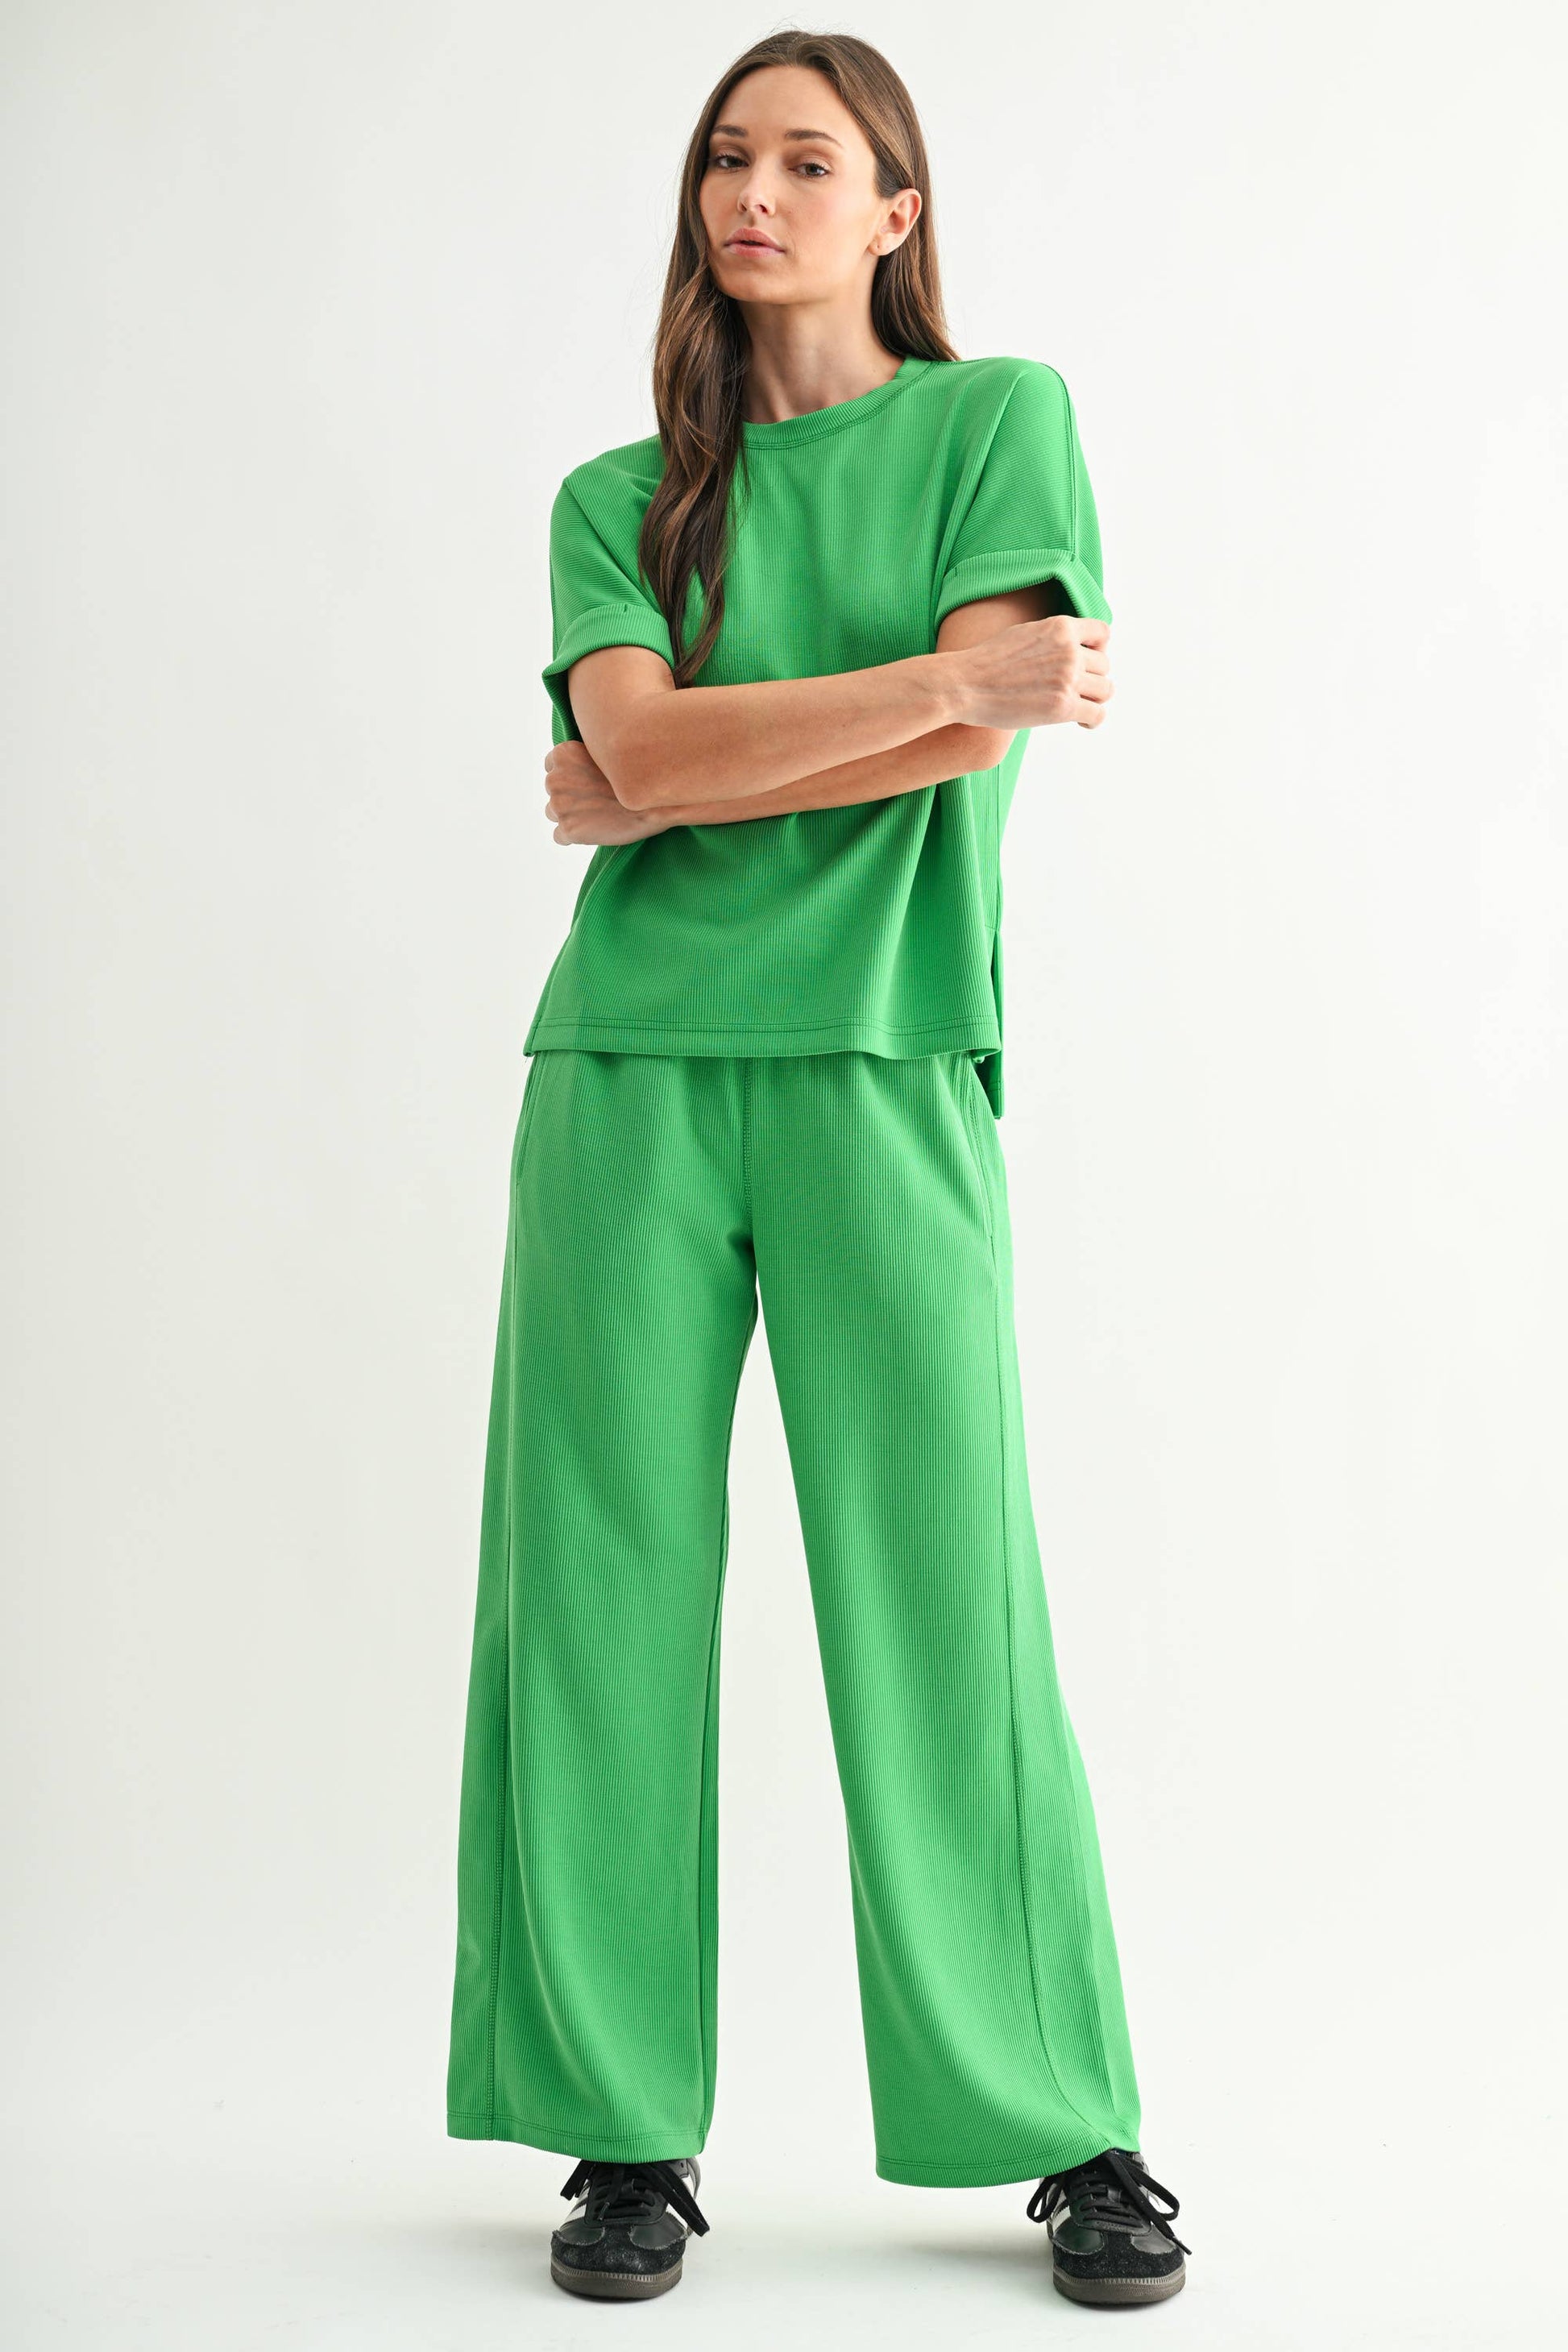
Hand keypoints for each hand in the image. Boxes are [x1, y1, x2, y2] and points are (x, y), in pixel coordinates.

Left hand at [544, 740, 672, 843]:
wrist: (654, 802)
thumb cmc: (637, 776)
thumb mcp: (607, 753)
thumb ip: (585, 757)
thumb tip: (577, 768)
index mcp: (563, 754)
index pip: (552, 766)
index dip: (571, 775)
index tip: (589, 781)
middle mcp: (555, 778)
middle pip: (553, 791)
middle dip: (571, 796)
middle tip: (598, 800)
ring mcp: (560, 806)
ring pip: (554, 814)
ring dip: (571, 816)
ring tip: (597, 815)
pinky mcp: (568, 829)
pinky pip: (559, 836)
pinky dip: (574, 836)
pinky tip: (594, 830)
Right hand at [952, 614, 1113, 730]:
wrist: (964, 685)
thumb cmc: (986, 663)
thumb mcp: (1024, 633)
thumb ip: (1051, 638)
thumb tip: (1067, 647)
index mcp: (1060, 628)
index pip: (1102, 633)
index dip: (1099, 648)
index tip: (1087, 662)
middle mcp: (1069, 650)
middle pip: (1104, 665)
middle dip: (1093, 678)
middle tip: (1077, 690)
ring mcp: (1068, 679)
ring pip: (1105, 690)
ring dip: (1095, 699)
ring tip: (1081, 707)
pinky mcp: (1063, 707)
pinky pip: (1097, 714)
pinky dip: (1093, 719)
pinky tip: (1081, 722)